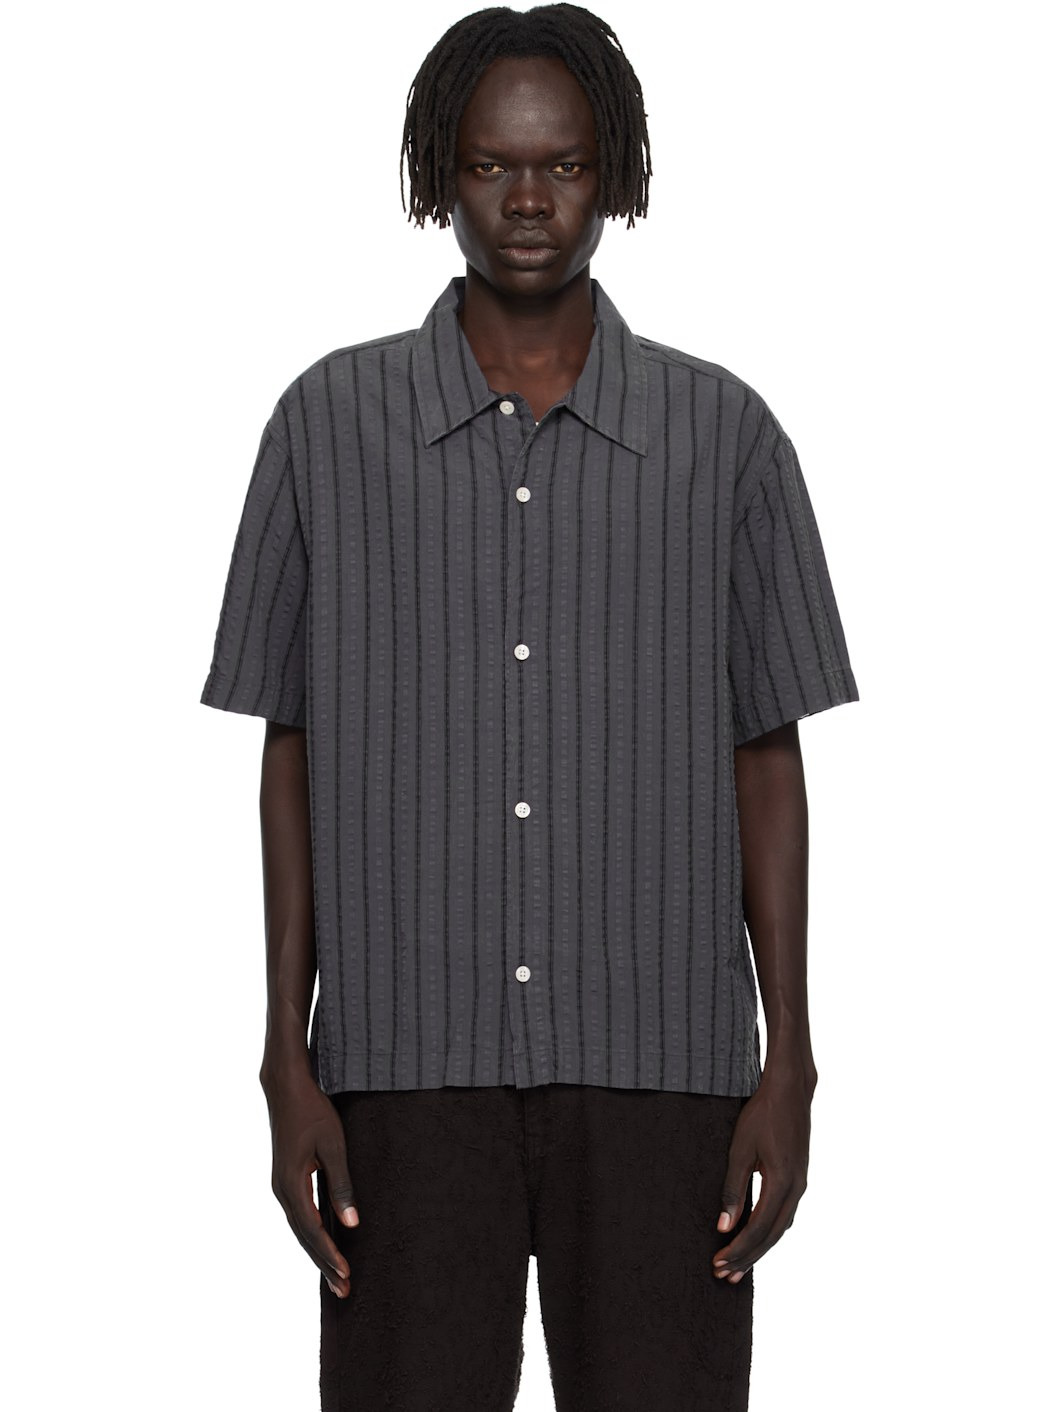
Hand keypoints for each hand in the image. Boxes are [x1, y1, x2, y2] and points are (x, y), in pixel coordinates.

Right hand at [261, 1065, 359, 1297]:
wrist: (286, 1087)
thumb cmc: (313, 1111)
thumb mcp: (333, 1145)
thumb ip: (342, 1184)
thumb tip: (352, 1224)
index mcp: (291, 1185)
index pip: (313, 1230)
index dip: (330, 1254)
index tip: (346, 1275)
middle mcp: (282, 1190)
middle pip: (304, 1237)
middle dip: (324, 1263)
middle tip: (344, 1291)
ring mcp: (281, 1185)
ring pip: (301, 1229)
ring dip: (319, 1252)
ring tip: (337, 1277)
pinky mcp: (286, 1179)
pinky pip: (300, 1215)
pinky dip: (313, 1234)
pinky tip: (325, 1244)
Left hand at [712, 1063, 814, 1282]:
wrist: (791, 1092)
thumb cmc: (762, 1115)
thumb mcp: (740, 1150)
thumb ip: (733, 1188)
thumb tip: (723, 1227)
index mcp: (782, 1183)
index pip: (758, 1229)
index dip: (738, 1250)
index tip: (717, 1264)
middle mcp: (797, 1190)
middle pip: (771, 1236)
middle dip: (747, 1258)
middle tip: (723, 1277)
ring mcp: (801, 1185)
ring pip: (780, 1229)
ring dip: (758, 1249)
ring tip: (736, 1267)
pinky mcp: (798, 1179)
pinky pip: (784, 1216)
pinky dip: (768, 1233)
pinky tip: (755, 1239)